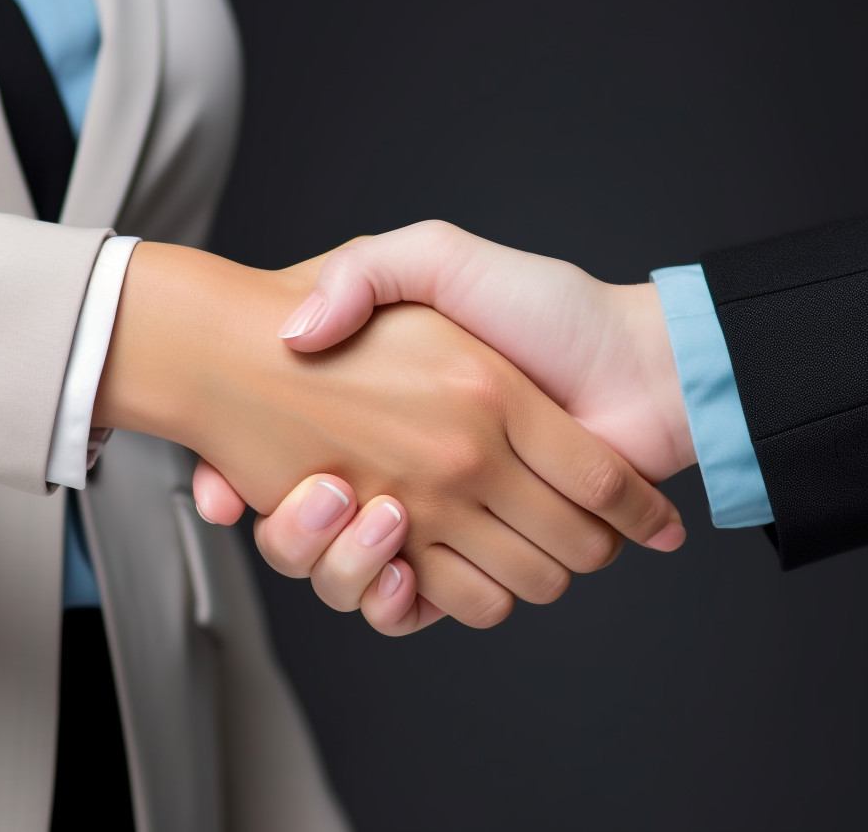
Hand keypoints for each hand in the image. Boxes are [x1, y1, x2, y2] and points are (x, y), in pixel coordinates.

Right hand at [97, 242, 682, 629]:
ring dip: (352, 568)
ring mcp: (448, 523)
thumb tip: (289, 334)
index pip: (281, 463)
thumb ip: (361, 272)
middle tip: (331, 492)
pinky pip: (427, 609)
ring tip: (382, 515)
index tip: (229, 478)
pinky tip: (405, 569)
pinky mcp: (490, 564)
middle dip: (301, 535)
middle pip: (312, 538)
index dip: (237, 476)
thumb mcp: (438, 259)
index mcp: (386, 413)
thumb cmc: (548, 308)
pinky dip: (408, 604)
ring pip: (360, 581)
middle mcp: (409, 475)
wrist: (638, 365)